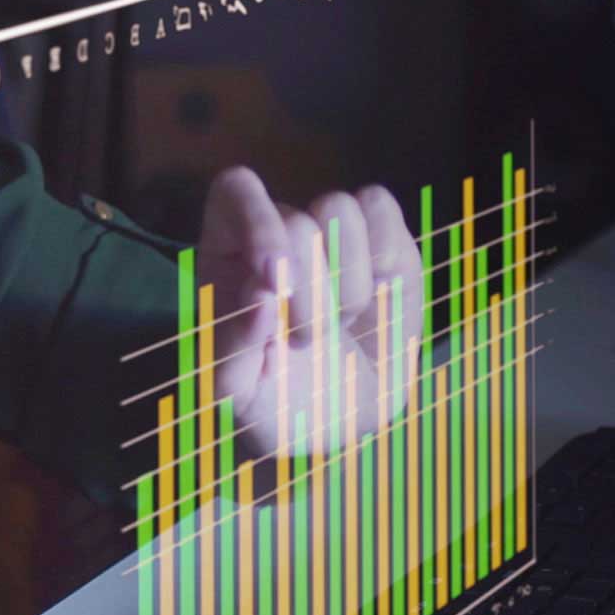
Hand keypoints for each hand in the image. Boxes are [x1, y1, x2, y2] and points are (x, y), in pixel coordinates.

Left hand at [195, 169, 425, 462]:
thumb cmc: (275, 400)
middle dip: (310, 293)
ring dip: (348, 282)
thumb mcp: (241, 394)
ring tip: (340, 323)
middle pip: (295, 221)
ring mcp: (330, 230)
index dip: (259, 225)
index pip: (235, 191)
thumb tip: (260, 299)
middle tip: (306, 340)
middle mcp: (277, 229)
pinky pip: (381, 209)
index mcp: (228, 252)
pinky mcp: (381, 237)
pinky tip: (378, 298)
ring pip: (340, 208)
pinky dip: (386, 255)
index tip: (275, 284)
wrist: (340, 423)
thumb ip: (235, 351)